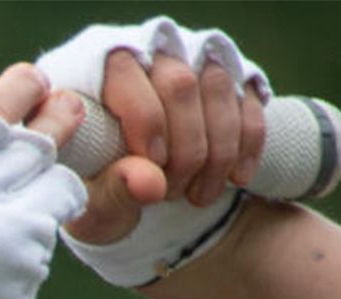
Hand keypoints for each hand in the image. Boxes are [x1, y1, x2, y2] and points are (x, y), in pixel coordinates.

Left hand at [36, 19, 268, 282]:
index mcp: (97, 75)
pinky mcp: (229, 81)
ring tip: (198, 196)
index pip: (126, 73)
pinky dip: (247, 143)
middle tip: (170, 193)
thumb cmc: (98, 190)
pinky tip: (236, 179)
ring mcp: (193, 63)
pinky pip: (247, 101)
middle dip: (183, 147)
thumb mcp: (93, 200)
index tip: (152, 163)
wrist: (128, 187)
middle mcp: (148, 57)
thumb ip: (113, 189)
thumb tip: (150, 183)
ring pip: (218, 89)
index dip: (145, 119)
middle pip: (179, 84)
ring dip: (217, 150)